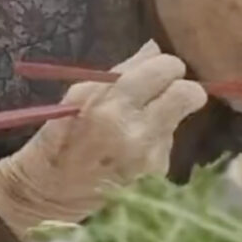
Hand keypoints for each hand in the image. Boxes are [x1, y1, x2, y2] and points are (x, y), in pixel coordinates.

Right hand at [0, 41, 206, 241]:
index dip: (168, 67)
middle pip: (189, 95)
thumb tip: (155, 49)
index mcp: (112, 107)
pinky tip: (135, 146)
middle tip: (168, 90)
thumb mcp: (79, 95)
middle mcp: (137, 133)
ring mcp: (151, 157)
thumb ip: (122, 71)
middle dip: (183, 88)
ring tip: (139, 122)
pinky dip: (157, 139)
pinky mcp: (158, 176)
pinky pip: (169, 143)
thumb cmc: (61, 137)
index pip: (166, 71)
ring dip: (167, 114)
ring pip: (181, 119)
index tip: (162, 70)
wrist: (51, 193)